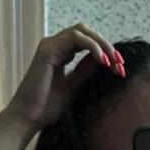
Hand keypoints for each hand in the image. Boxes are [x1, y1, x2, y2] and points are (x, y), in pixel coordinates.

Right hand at [3, 23, 125, 133]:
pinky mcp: (48, 50)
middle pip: (86, 32)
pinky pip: (75, 39)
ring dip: (102, 44)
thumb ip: (85, 72)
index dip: (106, 52)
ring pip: (82, 31)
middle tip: (121, 63)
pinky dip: (92, 46)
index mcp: (60, 53)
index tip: (120, 69)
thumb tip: (103, 61)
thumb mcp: (73, 87)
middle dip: (106, 45)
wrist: (28, 119)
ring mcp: (50, 45)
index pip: (87, 43)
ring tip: (114, 61)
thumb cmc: (46, 107)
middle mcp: (54, 45)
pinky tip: (102, 60)